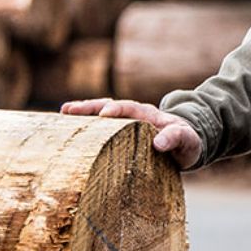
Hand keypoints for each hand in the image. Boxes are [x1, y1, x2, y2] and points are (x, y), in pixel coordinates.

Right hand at [61, 98, 202, 169]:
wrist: (186, 144)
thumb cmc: (187, 142)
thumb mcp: (187, 140)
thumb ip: (175, 138)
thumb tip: (158, 143)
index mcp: (150, 115)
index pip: (131, 109)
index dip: (118, 110)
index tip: (104, 114)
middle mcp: (134, 115)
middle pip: (110, 106)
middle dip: (90, 107)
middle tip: (69, 110)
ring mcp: (125, 123)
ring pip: (102, 113)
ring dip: (84, 113)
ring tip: (63, 113)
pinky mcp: (119, 134)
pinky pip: (100, 128)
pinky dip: (85, 126)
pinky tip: (67, 129)